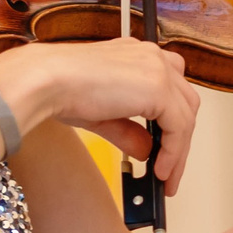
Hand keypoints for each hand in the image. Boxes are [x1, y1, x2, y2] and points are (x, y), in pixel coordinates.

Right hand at [0, 38, 200, 193]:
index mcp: (136, 55)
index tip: (163, 150)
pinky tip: (161, 170)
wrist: (46, 81)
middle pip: (184, 103)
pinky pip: (179, 127)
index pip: (169, 90)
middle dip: (179, 139)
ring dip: (179, 151)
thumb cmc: (59, 88)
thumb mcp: (102, 115)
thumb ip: (129, 131)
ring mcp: (158, 70)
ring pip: (186, 116)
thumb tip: (146, 151)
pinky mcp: (159, 88)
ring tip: (167, 177)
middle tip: (169, 168)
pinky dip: (174, 153)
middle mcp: (151, 57)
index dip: (170, 123)